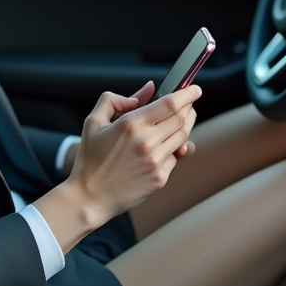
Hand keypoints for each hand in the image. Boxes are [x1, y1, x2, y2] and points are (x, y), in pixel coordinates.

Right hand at [70, 81, 199, 220]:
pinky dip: (175, 148)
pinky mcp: (160, 178)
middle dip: (189, 108)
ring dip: (186, 125)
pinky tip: (165, 145)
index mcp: (131, 124)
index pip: (170, 103)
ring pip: (184, 137)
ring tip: (179, 120)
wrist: (90, 197)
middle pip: (182, 118)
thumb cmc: (90, 159)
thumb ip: (116, 100)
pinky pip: (176, 157)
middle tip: (187, 104)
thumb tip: (148, 89)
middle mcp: (146, 142)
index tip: (195, 89)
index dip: (187, 93)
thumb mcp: (94, 122)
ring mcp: (155, 162)